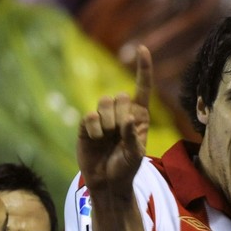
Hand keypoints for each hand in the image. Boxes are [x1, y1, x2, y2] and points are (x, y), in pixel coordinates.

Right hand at [77, 45, 151, 193]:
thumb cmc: (126, 167)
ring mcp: (103, 118)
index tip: (142, 49)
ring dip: (108, 122)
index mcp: (139, 115)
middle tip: (120, 134)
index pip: (142, 88)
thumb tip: (129, 118)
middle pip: (120, 96)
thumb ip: (133, 136)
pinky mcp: (87, 125)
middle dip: (121, 115)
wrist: (107, 182)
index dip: (143, 69)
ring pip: (104, 102)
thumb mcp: (135, 154)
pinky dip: (95, 129)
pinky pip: (90, 116)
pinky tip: (96, 139)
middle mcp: (121, 112)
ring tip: (108, 138)